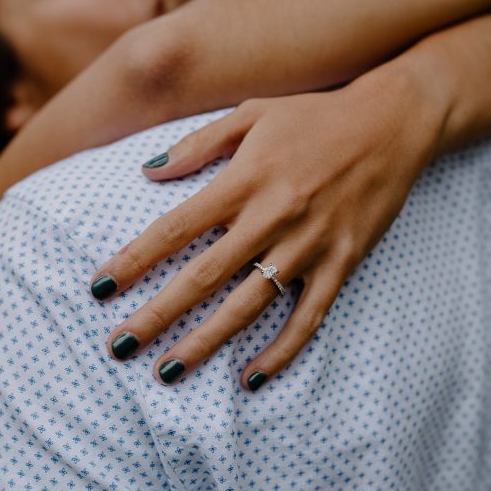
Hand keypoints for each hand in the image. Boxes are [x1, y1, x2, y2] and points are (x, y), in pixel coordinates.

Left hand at [90, 65, 441, 389]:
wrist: (391, 123)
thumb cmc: (313, 115)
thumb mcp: (252, 112)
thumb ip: (198, 143)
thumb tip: (146, 172)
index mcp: (243, 180)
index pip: (175, 228)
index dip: (133, 260)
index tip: (99, 288)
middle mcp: (271, 217)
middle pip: (203, 276)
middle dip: (156, 315)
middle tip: (118, 347)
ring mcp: (308, 245)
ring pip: (248, 306)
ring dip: (205, 342)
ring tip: (167, 371)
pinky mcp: (341, 264)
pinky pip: (307, 318)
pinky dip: (280, 351)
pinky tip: (250, 377)